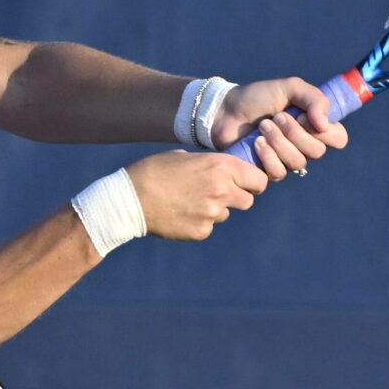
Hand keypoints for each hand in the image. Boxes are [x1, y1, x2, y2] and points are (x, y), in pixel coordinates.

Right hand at [124, 149, 266, 240]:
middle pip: (247, 201)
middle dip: (236, 198)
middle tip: (216, 195)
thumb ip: (209, 164)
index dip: (253, 182)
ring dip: (213, 210)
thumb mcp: (184, 157)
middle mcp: (222, 190)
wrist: (130, 199)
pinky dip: (198, 222)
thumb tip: (221, 170)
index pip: (259, 180)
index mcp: (220, 166)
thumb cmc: (153, 171)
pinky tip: (179, 214)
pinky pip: (208, 227)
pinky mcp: (201, 231)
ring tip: (187, 202)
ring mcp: (212, 213)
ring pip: (225, 214)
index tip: (245, 184)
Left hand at [210, 77, 351, 179]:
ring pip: (298, 162)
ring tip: (262, 126)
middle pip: (317, 151)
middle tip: (277, 117)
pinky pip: (279, 172)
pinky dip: (267, 155)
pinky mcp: (268, 171)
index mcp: (314, 126)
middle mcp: (304, 145)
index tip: (306, 117)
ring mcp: (286, 160)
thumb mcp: (289, 88)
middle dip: (295, 132)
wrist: (226, 110)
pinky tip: (256, 142)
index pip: (339, 138)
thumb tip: (323, 123)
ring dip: (279, 141)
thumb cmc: (258, 97)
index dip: (327, 131)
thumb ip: (313, 98)